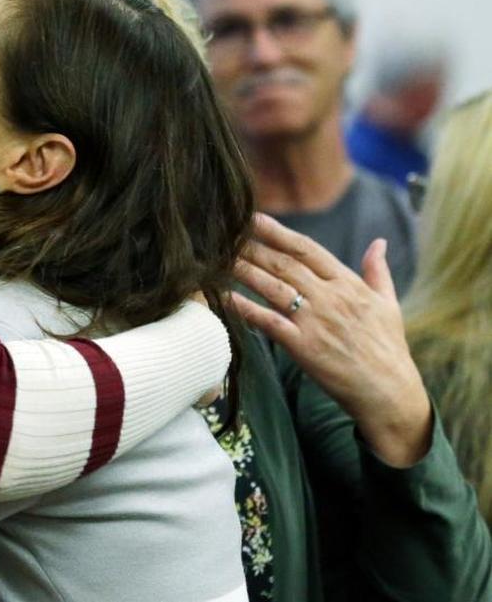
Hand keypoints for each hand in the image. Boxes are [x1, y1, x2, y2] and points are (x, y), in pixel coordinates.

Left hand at [231, 213, 431, 466]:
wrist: (389, 392)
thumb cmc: (388, 349)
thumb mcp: (389, 304)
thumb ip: (377, 271)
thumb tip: (378, 242)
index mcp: (349, 284)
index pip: (308, 250)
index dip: (278, 233)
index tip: (255, 219)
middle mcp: (330, 298)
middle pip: (284, 265)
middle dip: (254, 247)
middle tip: (227, 233)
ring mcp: (315, 321)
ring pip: (273, 288)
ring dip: (245, 271)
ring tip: (221, 258)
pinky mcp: (304, 347)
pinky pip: (269, 322)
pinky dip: (246, 309)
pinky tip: (226, 298)